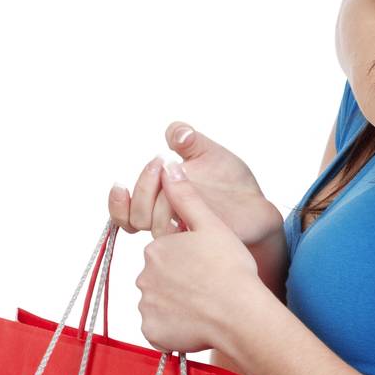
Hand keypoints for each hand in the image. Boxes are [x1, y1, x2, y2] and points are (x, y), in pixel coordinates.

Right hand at [108, 122, 281, 246]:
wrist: (257, 204)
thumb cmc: (230, 181)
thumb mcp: (209, 153)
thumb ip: (189, 140)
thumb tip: (178, 132)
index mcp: (160, 201)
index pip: (125, 211)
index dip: (117, 203)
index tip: (120, 184)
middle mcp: (168, 220)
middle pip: (138, 217)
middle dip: (144, 189)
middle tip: (163, 165)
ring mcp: (187, 233)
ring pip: (158, 230)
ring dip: (161, 205)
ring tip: (179, 181)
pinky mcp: (207, 239)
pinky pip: (188, 242)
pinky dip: (184, 224)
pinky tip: (189, 207)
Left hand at [135, 160, 264, 353]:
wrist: (239, 316)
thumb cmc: (231, 269)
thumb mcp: (212, 226)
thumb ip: (186, 197)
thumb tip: (168, 166)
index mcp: (157, 248)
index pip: (167, 252)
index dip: (189, 258)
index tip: (209, 265)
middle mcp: (144, 276)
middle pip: (161, 277)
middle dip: (180, 281)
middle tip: (210, 285)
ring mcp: (146, 306)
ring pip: (160, 302)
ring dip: (177, 303)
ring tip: (207, 305)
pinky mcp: (151, 332)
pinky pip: (160, 327)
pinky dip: (174, 326)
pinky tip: (197, 322)